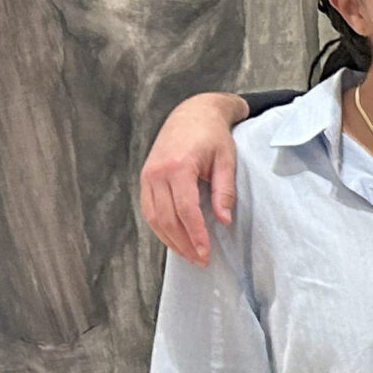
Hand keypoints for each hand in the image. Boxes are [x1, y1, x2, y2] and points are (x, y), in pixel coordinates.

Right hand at [140, 93, 250, 266]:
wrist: (192, 113)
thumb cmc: (212, 135)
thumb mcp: (226, 161)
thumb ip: (225, 192)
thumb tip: (224, 221)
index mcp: (178, 166)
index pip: (185, 210)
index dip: (195, 234)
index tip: (206, 252)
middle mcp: (157, 172)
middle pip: (167, 218)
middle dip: (184, 243)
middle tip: (201, 260)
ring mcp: (148, 175)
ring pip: (154, 217)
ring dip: (170, 240)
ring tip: (189, 255)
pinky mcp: (145, 178)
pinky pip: (149, 209)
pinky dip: (160, 228)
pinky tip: (175, 239)